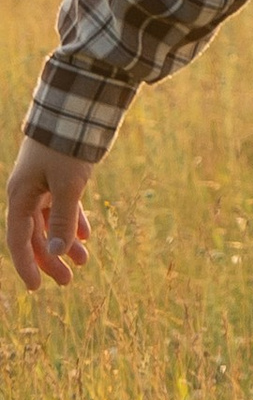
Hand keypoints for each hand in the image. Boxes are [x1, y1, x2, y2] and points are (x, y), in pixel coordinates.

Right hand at [8, 139, 97, 290]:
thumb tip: (58, 253)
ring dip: (66, 242)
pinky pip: (62, 207)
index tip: (37, 288)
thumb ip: (63, 220)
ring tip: (84, 262)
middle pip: (36, 235)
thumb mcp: (67, 187)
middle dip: (51, 259)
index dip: (26, 265)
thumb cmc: (66, 148)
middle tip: (68, 282)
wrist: (72, 111)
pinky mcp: (57, 178)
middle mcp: (27, 193)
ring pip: (51, 222)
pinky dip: (73, 222)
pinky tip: (87, 237)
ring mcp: (41, 185)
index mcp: (20, 196)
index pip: (18, 240)